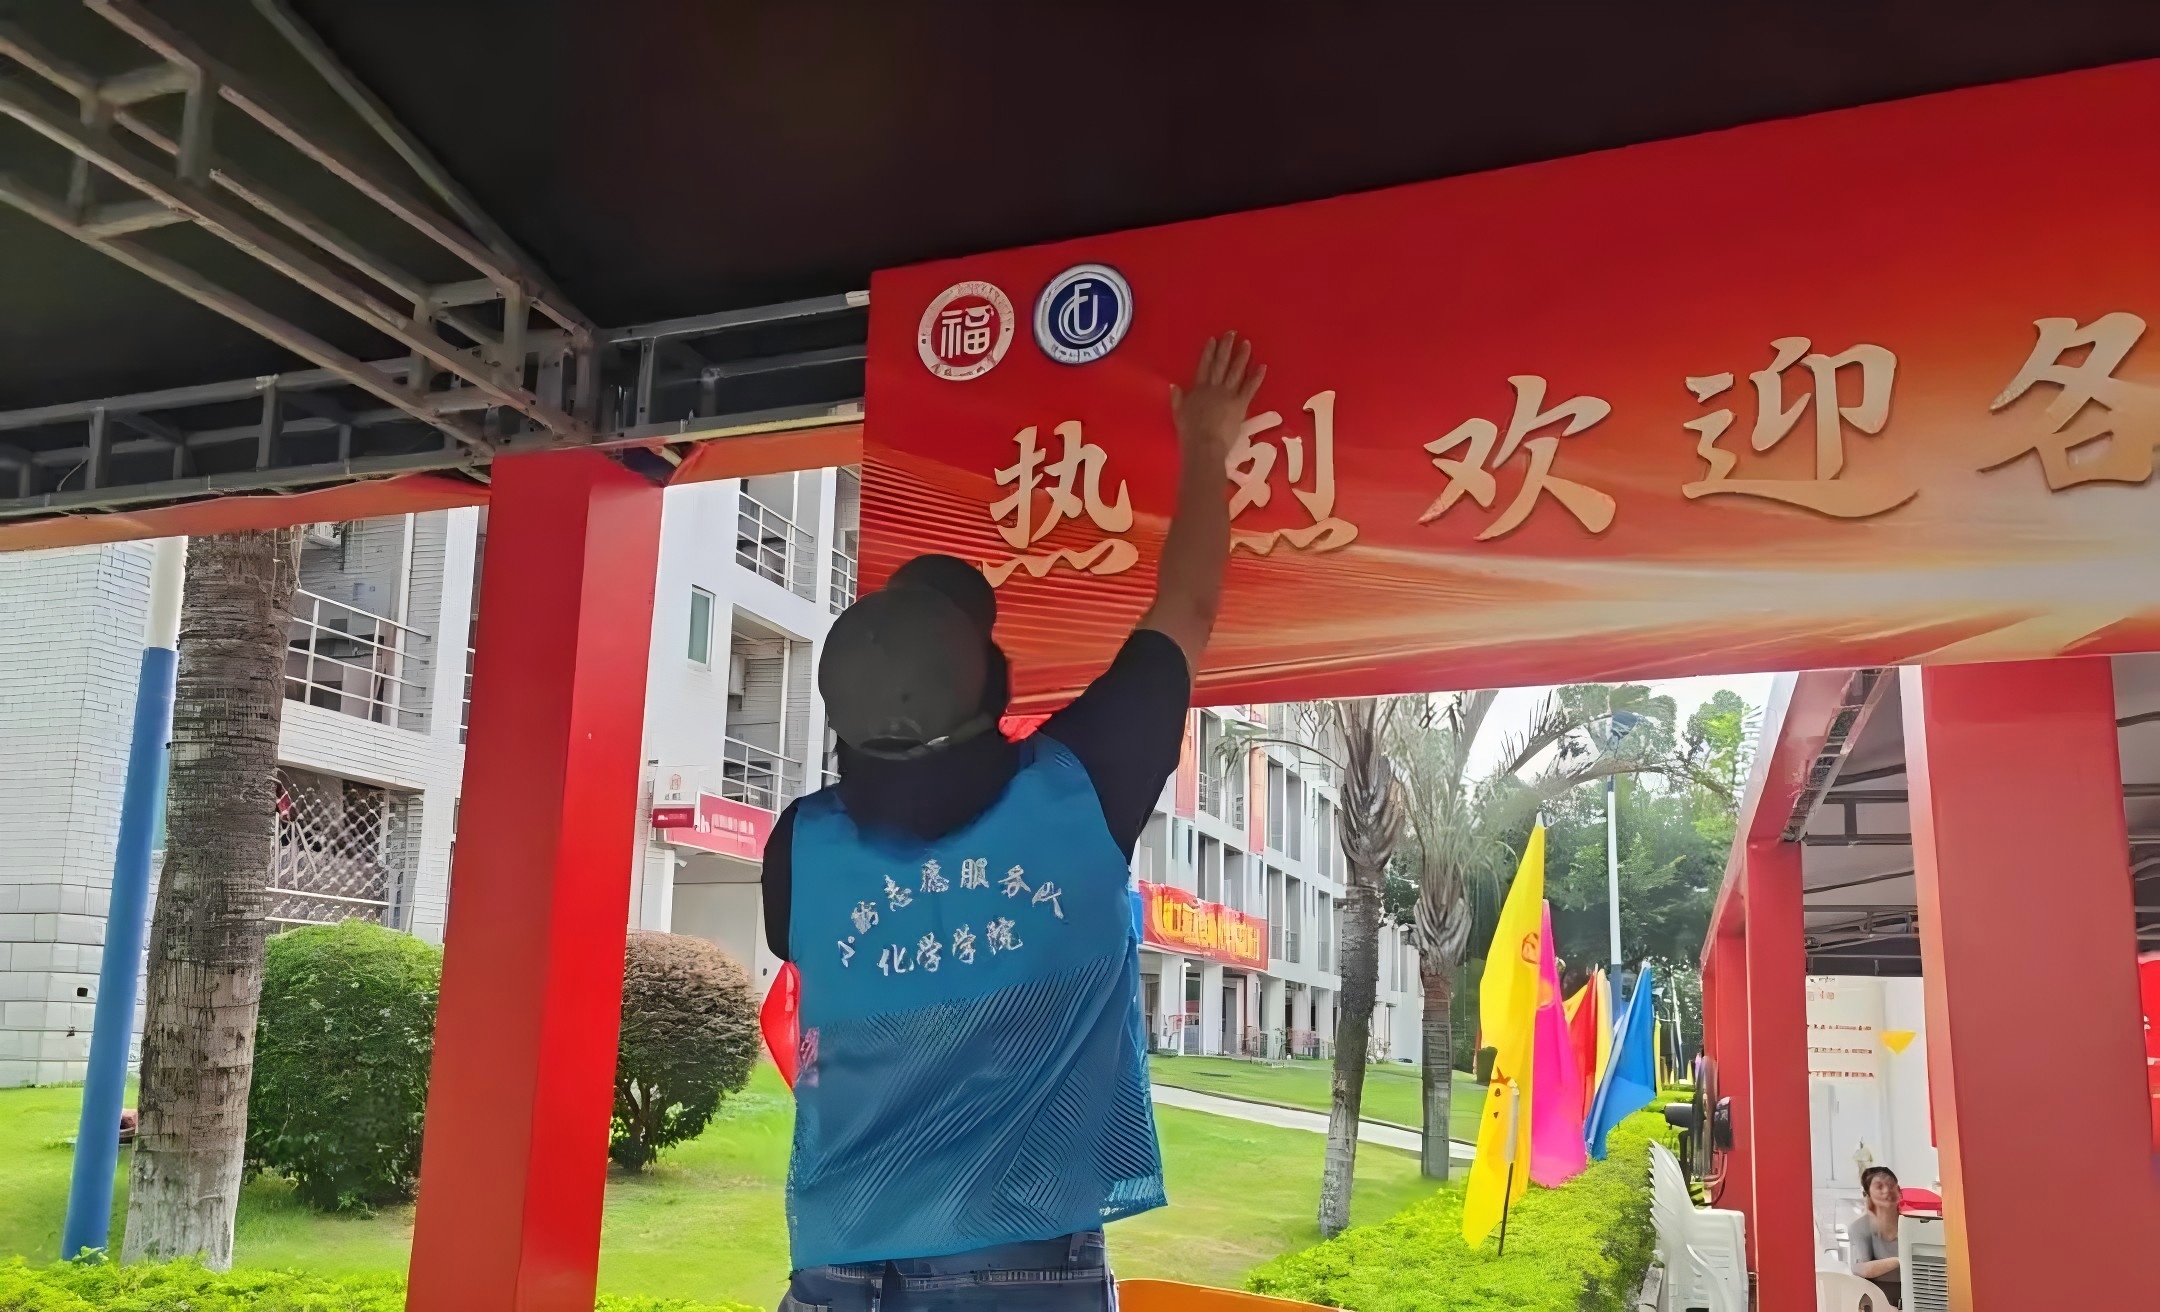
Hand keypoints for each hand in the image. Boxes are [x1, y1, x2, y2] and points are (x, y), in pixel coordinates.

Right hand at [1171, 333, 1265, 467]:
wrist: (1204, 444)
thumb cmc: (1189, 432)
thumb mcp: (1178, 413)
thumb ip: (1178, 398)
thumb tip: (1174, 385)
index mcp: (1198, 389)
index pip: (1204, 366)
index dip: (1209, 352)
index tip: (1213, 339)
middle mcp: (1214, 387)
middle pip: (1221, 363)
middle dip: (1226, 347)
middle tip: (1232, 333)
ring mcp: (1228, 394)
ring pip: (1236, 371)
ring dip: (1242, 356)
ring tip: (1247, 343)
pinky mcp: (1240, 404)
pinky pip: (1250, 388)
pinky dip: (1256, 377)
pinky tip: (1262, 366)